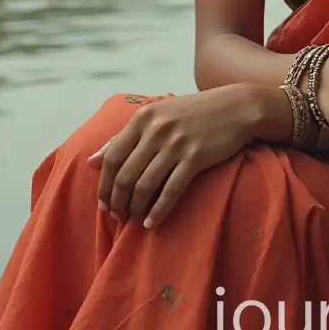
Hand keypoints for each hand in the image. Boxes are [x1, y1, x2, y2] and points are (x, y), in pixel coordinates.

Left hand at [87, 85, 262, 227]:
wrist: (237, 107)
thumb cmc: (194, 112)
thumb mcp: (158, 115)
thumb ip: (125, 136)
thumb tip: (91, 162)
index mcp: (144, 117)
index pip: (112, 157)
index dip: (104, 184)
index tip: (104, 203)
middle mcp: (157, 129)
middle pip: (125, 175)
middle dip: (117, 201)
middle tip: (118, 216)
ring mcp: (177, 143)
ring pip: (144, 185)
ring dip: (135, 208)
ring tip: (134, 220)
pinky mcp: (196, 157)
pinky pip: (171, 190)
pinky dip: (158, 210)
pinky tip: (152, 223)